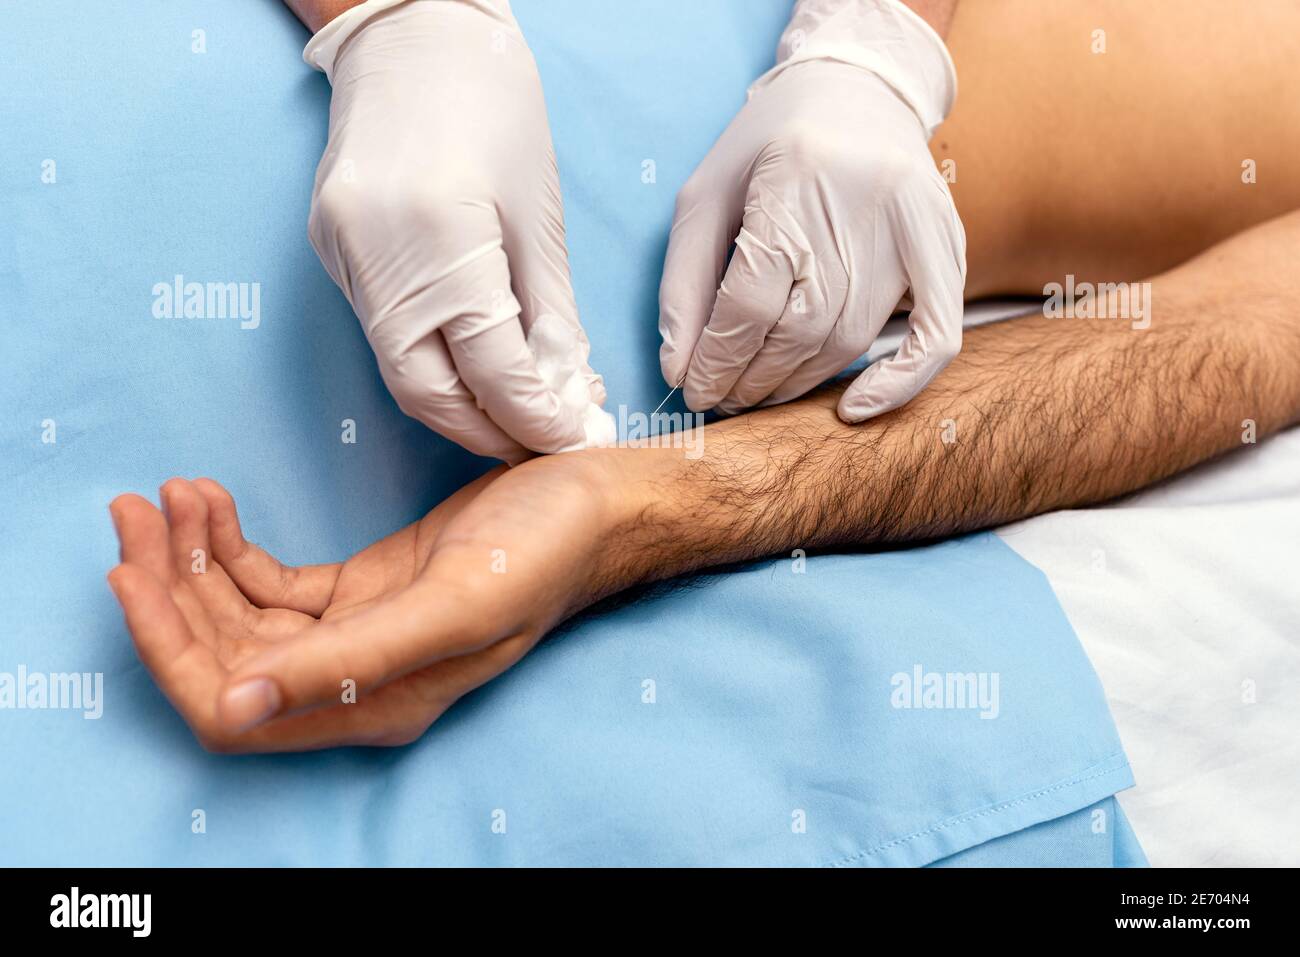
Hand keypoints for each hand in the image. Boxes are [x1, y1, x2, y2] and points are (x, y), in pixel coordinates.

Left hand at [107, 456, 632, 751]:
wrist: (591, 505)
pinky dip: (230, 543)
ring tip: (168, 494)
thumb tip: (238, 709)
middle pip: (223, 657)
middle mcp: (353, 683)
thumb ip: (348, 664)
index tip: (131, 574)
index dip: (170, 653)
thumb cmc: (540, 554)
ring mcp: (353, 635)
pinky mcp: (359, 592)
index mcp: (373, 706)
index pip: (234, 707)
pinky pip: (268, 582)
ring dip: (192, 559)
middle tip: (136, 510)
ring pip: (238, 616)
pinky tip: (212, 500)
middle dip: (168, 589)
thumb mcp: (450, 606)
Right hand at [305, 0, 605, 462]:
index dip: (535, 418)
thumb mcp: (538, 217)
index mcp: (441, 240)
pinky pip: (381, 328)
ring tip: (513, 409)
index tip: (571, 439)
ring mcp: (342, 253)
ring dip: (457, 402)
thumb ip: (550, 314)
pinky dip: (428, 358)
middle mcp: (377, 256)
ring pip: (398, 368)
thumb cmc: (494, 109)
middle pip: (427, 392)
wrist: (414, 33)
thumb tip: (564, 391)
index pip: (491, 370)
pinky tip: (469, 359)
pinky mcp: (329, 248)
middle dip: (486, 432)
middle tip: (537, 441)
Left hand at [659, 0, 965, 422]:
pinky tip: (854, 408)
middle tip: (721, 397)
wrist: (857, 90)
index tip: (693, 387)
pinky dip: (900, 381)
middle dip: (751, 378)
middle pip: (800, 328)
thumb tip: (678, 368)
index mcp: (794, 177)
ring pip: (849, 338)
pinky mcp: (946, 244)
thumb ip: (684, 281)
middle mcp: (862, 202)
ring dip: (798, 383)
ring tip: (759, 393)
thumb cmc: (767, 146)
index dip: (717, 358)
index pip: (751, 299)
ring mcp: (913, 225)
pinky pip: (936, 332)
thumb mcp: (705, 195)